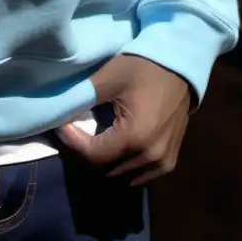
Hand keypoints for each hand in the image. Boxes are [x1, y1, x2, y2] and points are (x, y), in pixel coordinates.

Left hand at [57, 55, 190, 186]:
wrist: (179, 66)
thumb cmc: (143, 68)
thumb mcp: (109, 77)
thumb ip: (83, 98)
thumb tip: (61, 113)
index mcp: (134, 137)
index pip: (93, 155)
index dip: (73, 142)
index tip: (62, 126)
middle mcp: (149, 156)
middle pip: (106, 166)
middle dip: (87, 150)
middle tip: (77, 130)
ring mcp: (162, 161)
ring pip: (122, 172)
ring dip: (106, 158)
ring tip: (96, 136)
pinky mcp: (170, 160)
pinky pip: (143, 174)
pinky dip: (127, 166)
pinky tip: (119, 152)